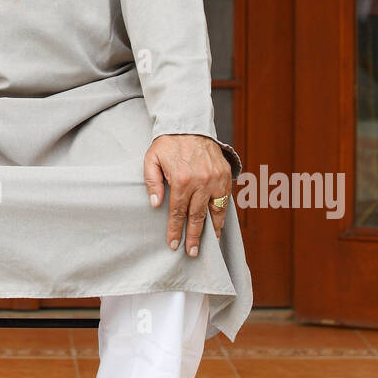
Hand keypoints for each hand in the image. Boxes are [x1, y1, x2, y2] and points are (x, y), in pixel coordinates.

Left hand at [143, 134, 230, 256]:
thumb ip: (152, 182)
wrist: (189, 125)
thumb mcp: (151, 159)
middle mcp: (201, 182)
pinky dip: (222, 215)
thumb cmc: (168, 144)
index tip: (173, 244)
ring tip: (209, 246)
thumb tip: (155, 204)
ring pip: (214, 211)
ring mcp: (215, 179)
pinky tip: (219, 226)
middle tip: (191, 253)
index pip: (177, 212)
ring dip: (212, 230)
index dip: (175, 230)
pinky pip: (224, 200)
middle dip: (193, 237)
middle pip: (197, 216)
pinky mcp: (225, 175)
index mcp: (181, 179)